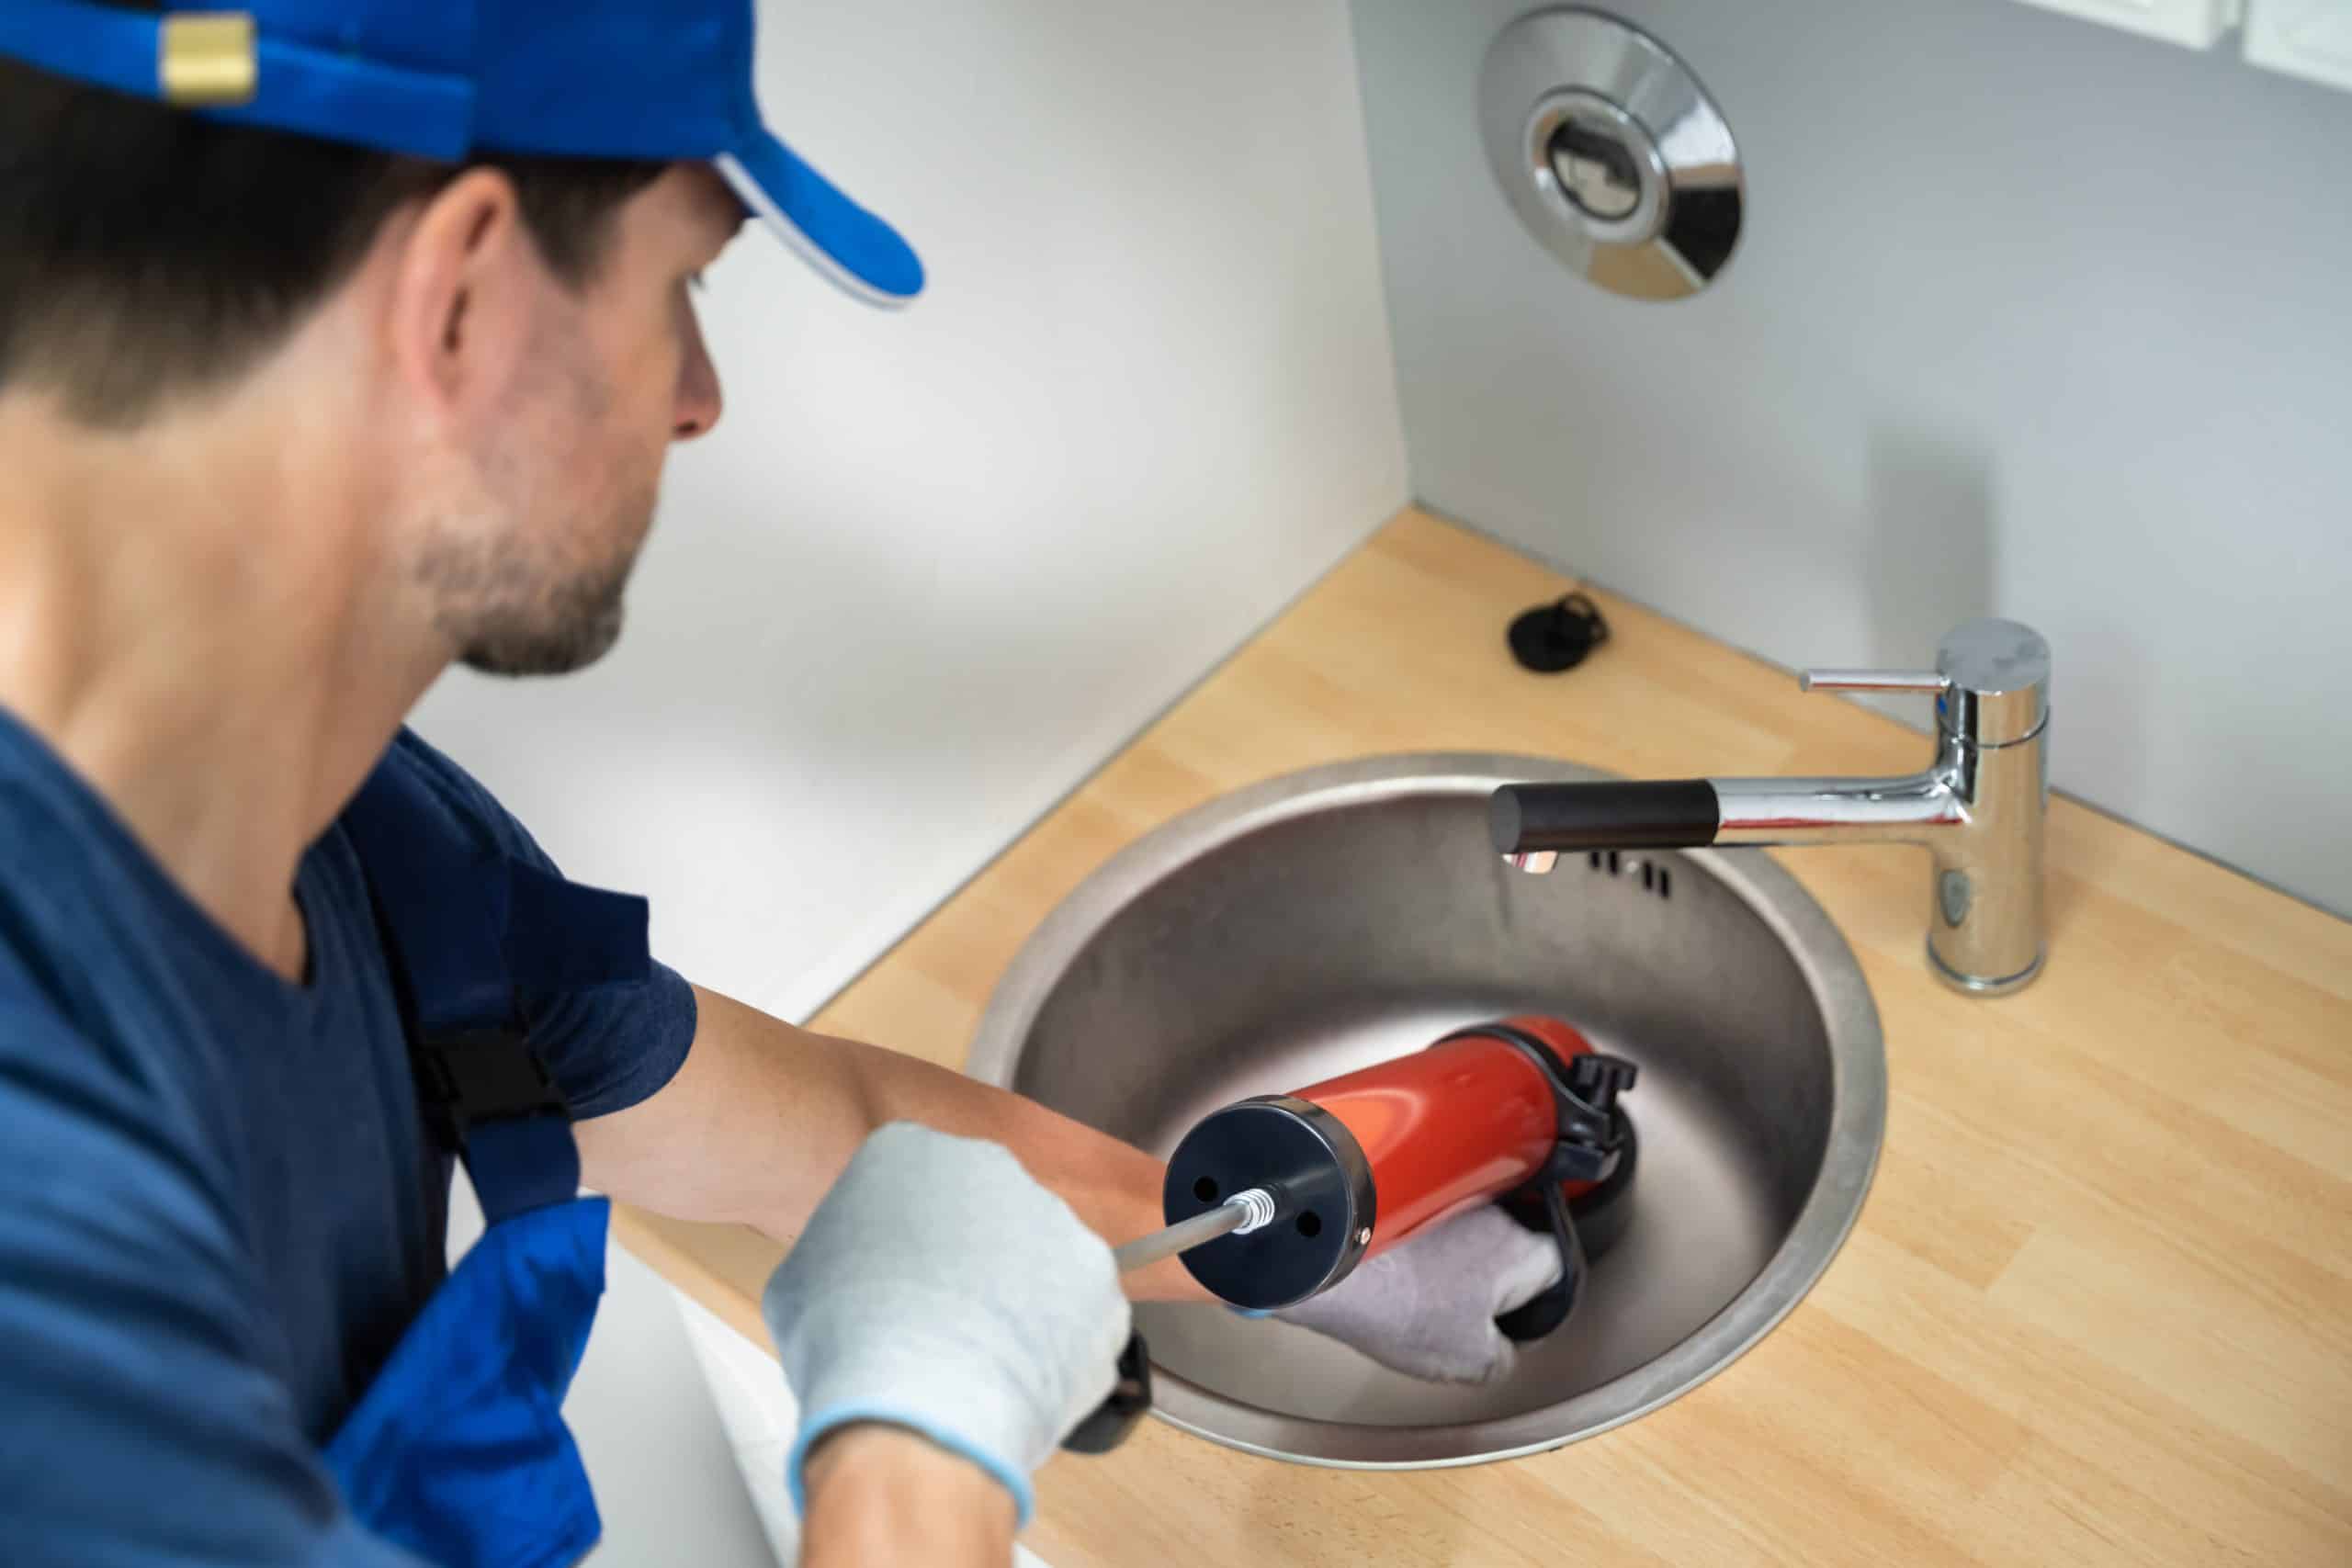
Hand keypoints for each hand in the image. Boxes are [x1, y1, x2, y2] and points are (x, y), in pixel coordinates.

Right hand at [761, 1122, 1131, 1525]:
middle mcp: (991, 1169)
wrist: (919, 1410)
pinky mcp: (1099, 1279)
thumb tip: (848, 1273)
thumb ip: (838, 1251)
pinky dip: (1056, 1339)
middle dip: (970, 1256)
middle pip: (983, 1209)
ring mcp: (1055, 1220)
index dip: (908, 1233)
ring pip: (1036, 1256)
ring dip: (1018, 1295)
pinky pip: (1077, 1308)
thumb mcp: (802, 1280)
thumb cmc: (852, 1348)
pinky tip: (1018, 1369)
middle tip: (942, 1310)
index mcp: (910, 1152)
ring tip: (979, 1349)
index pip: (912, 1176)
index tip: (904, 1269)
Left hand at [1273, 1204, 1561, 1382]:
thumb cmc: (1400, 1304)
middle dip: (1496, 1281)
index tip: (1517, 1320)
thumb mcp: (1470, 1361)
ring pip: (1473, 1234)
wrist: (1335, 1267)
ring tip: (1427, 1295)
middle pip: (1515, 1248)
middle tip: (1470, 1314)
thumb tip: (1504, 1353)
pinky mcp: (1414, 1195)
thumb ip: (1504, 1359)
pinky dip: (1425, 1246)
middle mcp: (1494, 1211)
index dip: (1539, 1301)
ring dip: (1458, 1260)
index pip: (1558, 1269)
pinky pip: (1436, 1224)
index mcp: (1522, 1248)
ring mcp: (1452, 1197)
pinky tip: (1403, 1276)